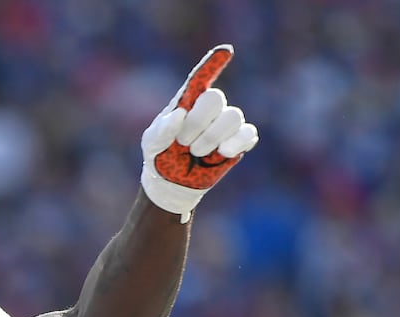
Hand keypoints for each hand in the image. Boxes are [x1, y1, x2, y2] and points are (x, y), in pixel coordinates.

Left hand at [140, 45, 259, 219]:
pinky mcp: (238, 142)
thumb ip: (161, 129)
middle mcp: (209, 108)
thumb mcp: (151, 143)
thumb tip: (180, 115)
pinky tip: (222, 153)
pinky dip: (235, 144)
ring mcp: (225, 124)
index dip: (213, 63)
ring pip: (233, 117)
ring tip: (197, 152)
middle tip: (183, 142)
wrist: (172, 183)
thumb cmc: (160, 156)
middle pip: (215, 99)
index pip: (201, 78)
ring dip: (211, 138)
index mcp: (188, 101)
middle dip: (198, 122)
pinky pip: (248, 134)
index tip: (225, 51)